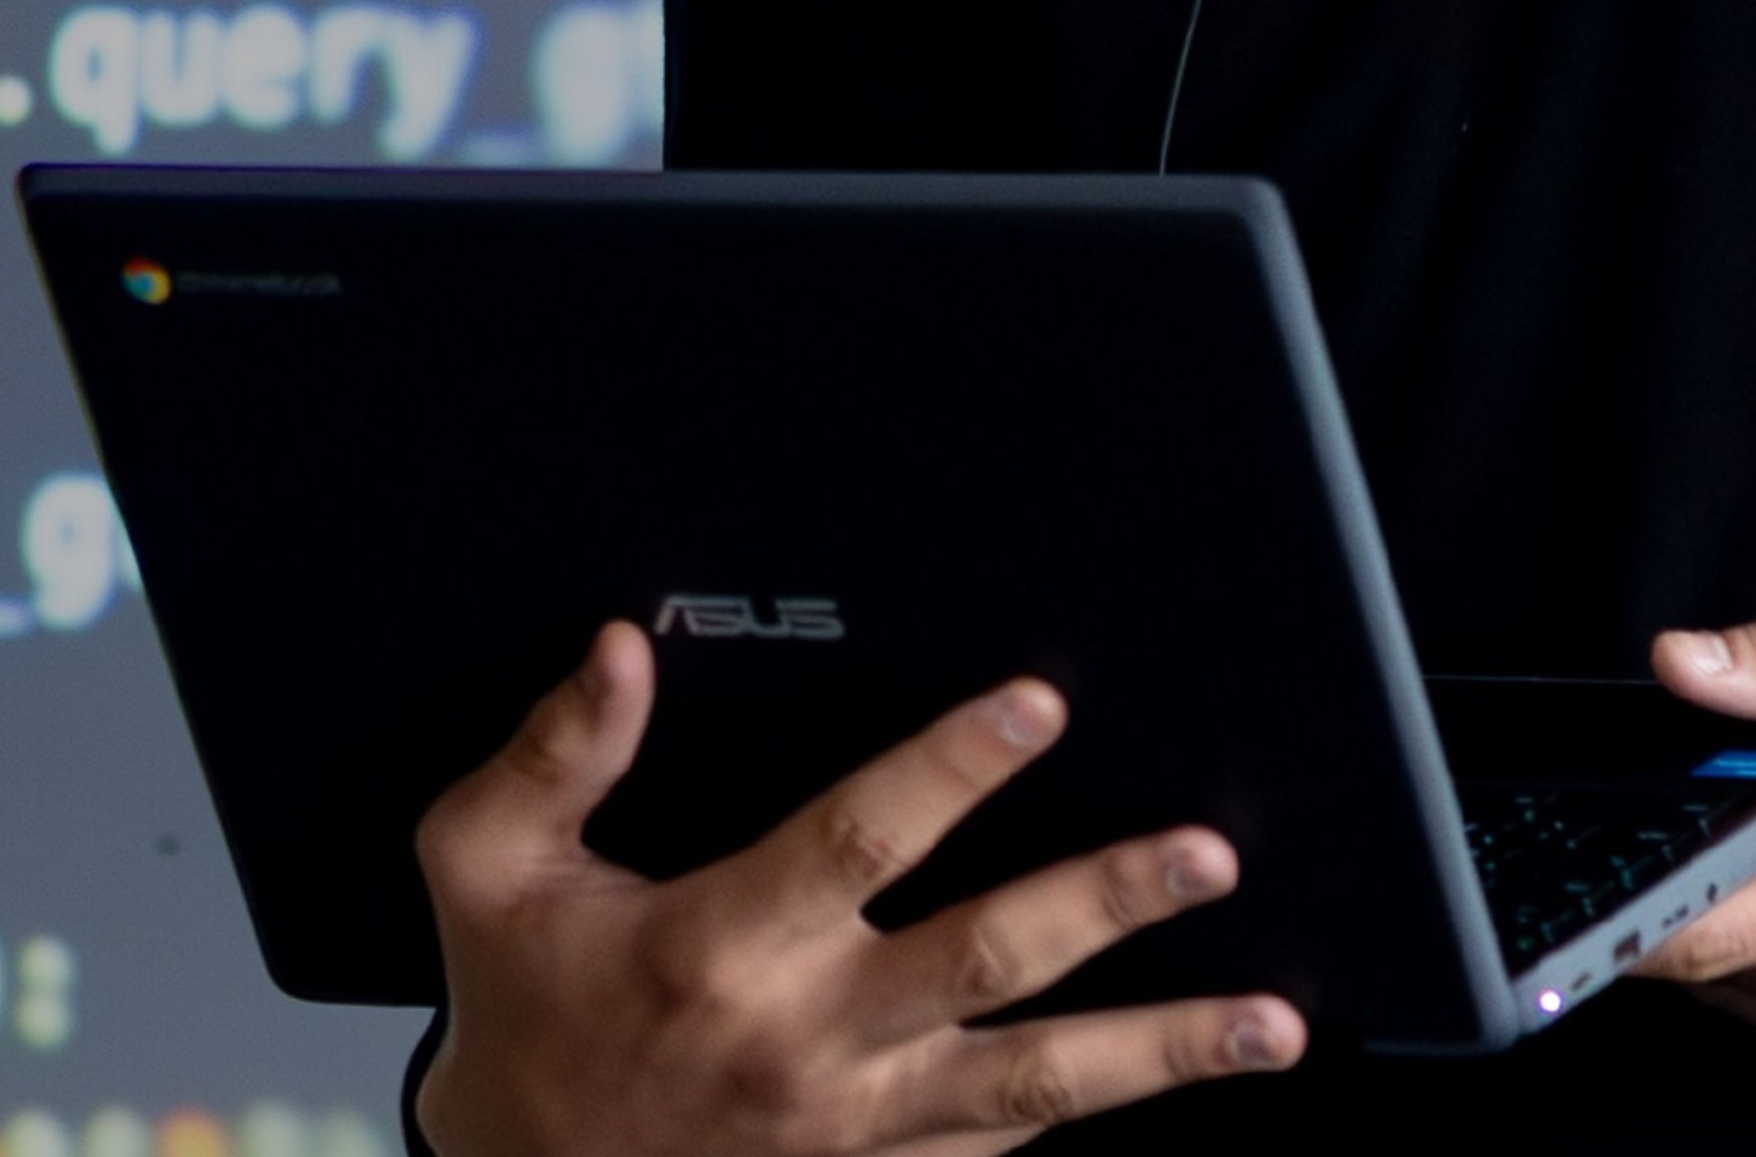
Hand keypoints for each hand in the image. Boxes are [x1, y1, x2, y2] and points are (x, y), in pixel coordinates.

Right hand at [407, 621, 1307, 1156]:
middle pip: (983, 963)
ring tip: (1270, 1023)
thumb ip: (554, 754)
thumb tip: (622, 650)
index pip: (859, 841)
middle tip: (1203, 856)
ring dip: (1160, 1050)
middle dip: (1105, 904)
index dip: (953, 767)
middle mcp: (804, 1042)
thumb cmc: (520, 1013)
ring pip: (1034, 1087)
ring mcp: (854, 1129)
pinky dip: (1097, 1121)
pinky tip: (1186, 1087)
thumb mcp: (486, 869)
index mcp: (716, 945)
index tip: (1037, 704)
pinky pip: (1004, 1155)